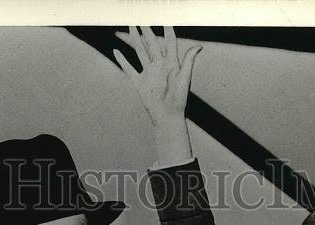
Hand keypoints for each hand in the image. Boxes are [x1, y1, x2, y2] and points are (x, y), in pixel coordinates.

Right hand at [113, 26, 200, 165]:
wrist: (167, 116)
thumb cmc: (179, 99)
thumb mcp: (184, 78)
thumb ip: (189, 61)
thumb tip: (199, 46)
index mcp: (171, 63)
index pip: (169, 42)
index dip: (167, 30)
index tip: (164, 17)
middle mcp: (159, 66)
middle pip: (152, 43)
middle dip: (147, 30)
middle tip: (142, 17)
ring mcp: (149, 73)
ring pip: (140, 51)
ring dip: (135, 39)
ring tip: (131, 26)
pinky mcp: (139, 82)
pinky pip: (129, 69)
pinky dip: (122, 60)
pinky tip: (116, 51)